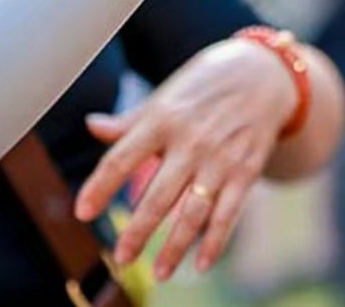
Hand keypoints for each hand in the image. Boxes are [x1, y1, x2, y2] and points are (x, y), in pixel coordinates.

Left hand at [74, 39, 296, 280]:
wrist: (261, 73)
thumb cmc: (203, 87)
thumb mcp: (166, 97)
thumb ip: (130, 121)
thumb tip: (91, 126)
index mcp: (162, 119)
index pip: (122, 158)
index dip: (100, 187)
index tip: (82, 213)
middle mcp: (190, 140)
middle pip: (158, 194)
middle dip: (139, 230)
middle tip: (121, 258)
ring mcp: (220, 158)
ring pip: (193, 211)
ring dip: (176, 245)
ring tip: (160, 272)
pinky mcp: (246, 171)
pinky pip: (228, 213)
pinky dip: (216, 242)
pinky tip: (201, 265)